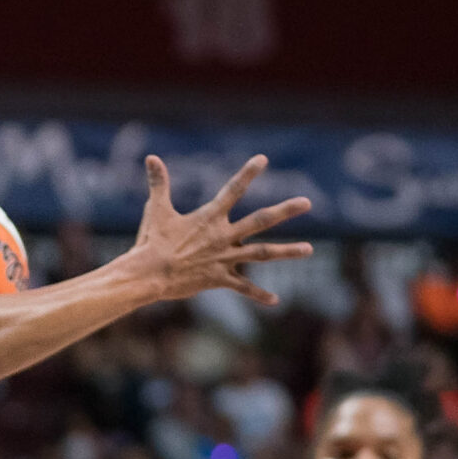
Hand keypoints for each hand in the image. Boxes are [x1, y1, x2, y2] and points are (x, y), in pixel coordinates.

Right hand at [127, 154, 312, 306]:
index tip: (263, 159)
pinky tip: (275, 300)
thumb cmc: (151, 242)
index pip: (233, 190)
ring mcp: (223, 259)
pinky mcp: (218, 279)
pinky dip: (258, 294)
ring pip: (262, 253)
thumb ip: (159, 183)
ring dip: (287, 251)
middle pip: (260, 220)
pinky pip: (243, 288)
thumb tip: (151, 157)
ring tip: (309, 249)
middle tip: (307, 203)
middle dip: (285, 211)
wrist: (148, 275)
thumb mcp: (156, 210)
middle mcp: (222, 236)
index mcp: (209, 218)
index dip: (247, 174)